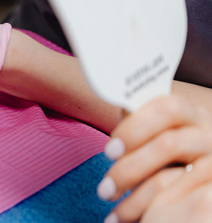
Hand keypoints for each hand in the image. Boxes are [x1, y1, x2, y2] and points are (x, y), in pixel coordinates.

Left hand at [98, 95, 211, 222]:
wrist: (199, 159)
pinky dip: (159, 212)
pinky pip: (190, 202)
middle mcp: (207, 133)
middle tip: (104, 190)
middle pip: (170, 145)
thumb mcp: (154, 126)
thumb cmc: (163, 140)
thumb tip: (102, 93)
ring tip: (112, 215)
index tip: (109, 151)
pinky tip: (138, 220)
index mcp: (189, 111)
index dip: (135, 128)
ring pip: (179, 178)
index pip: (166, 108)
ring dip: (139, 199)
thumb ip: (137, 118)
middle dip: (131, 168)